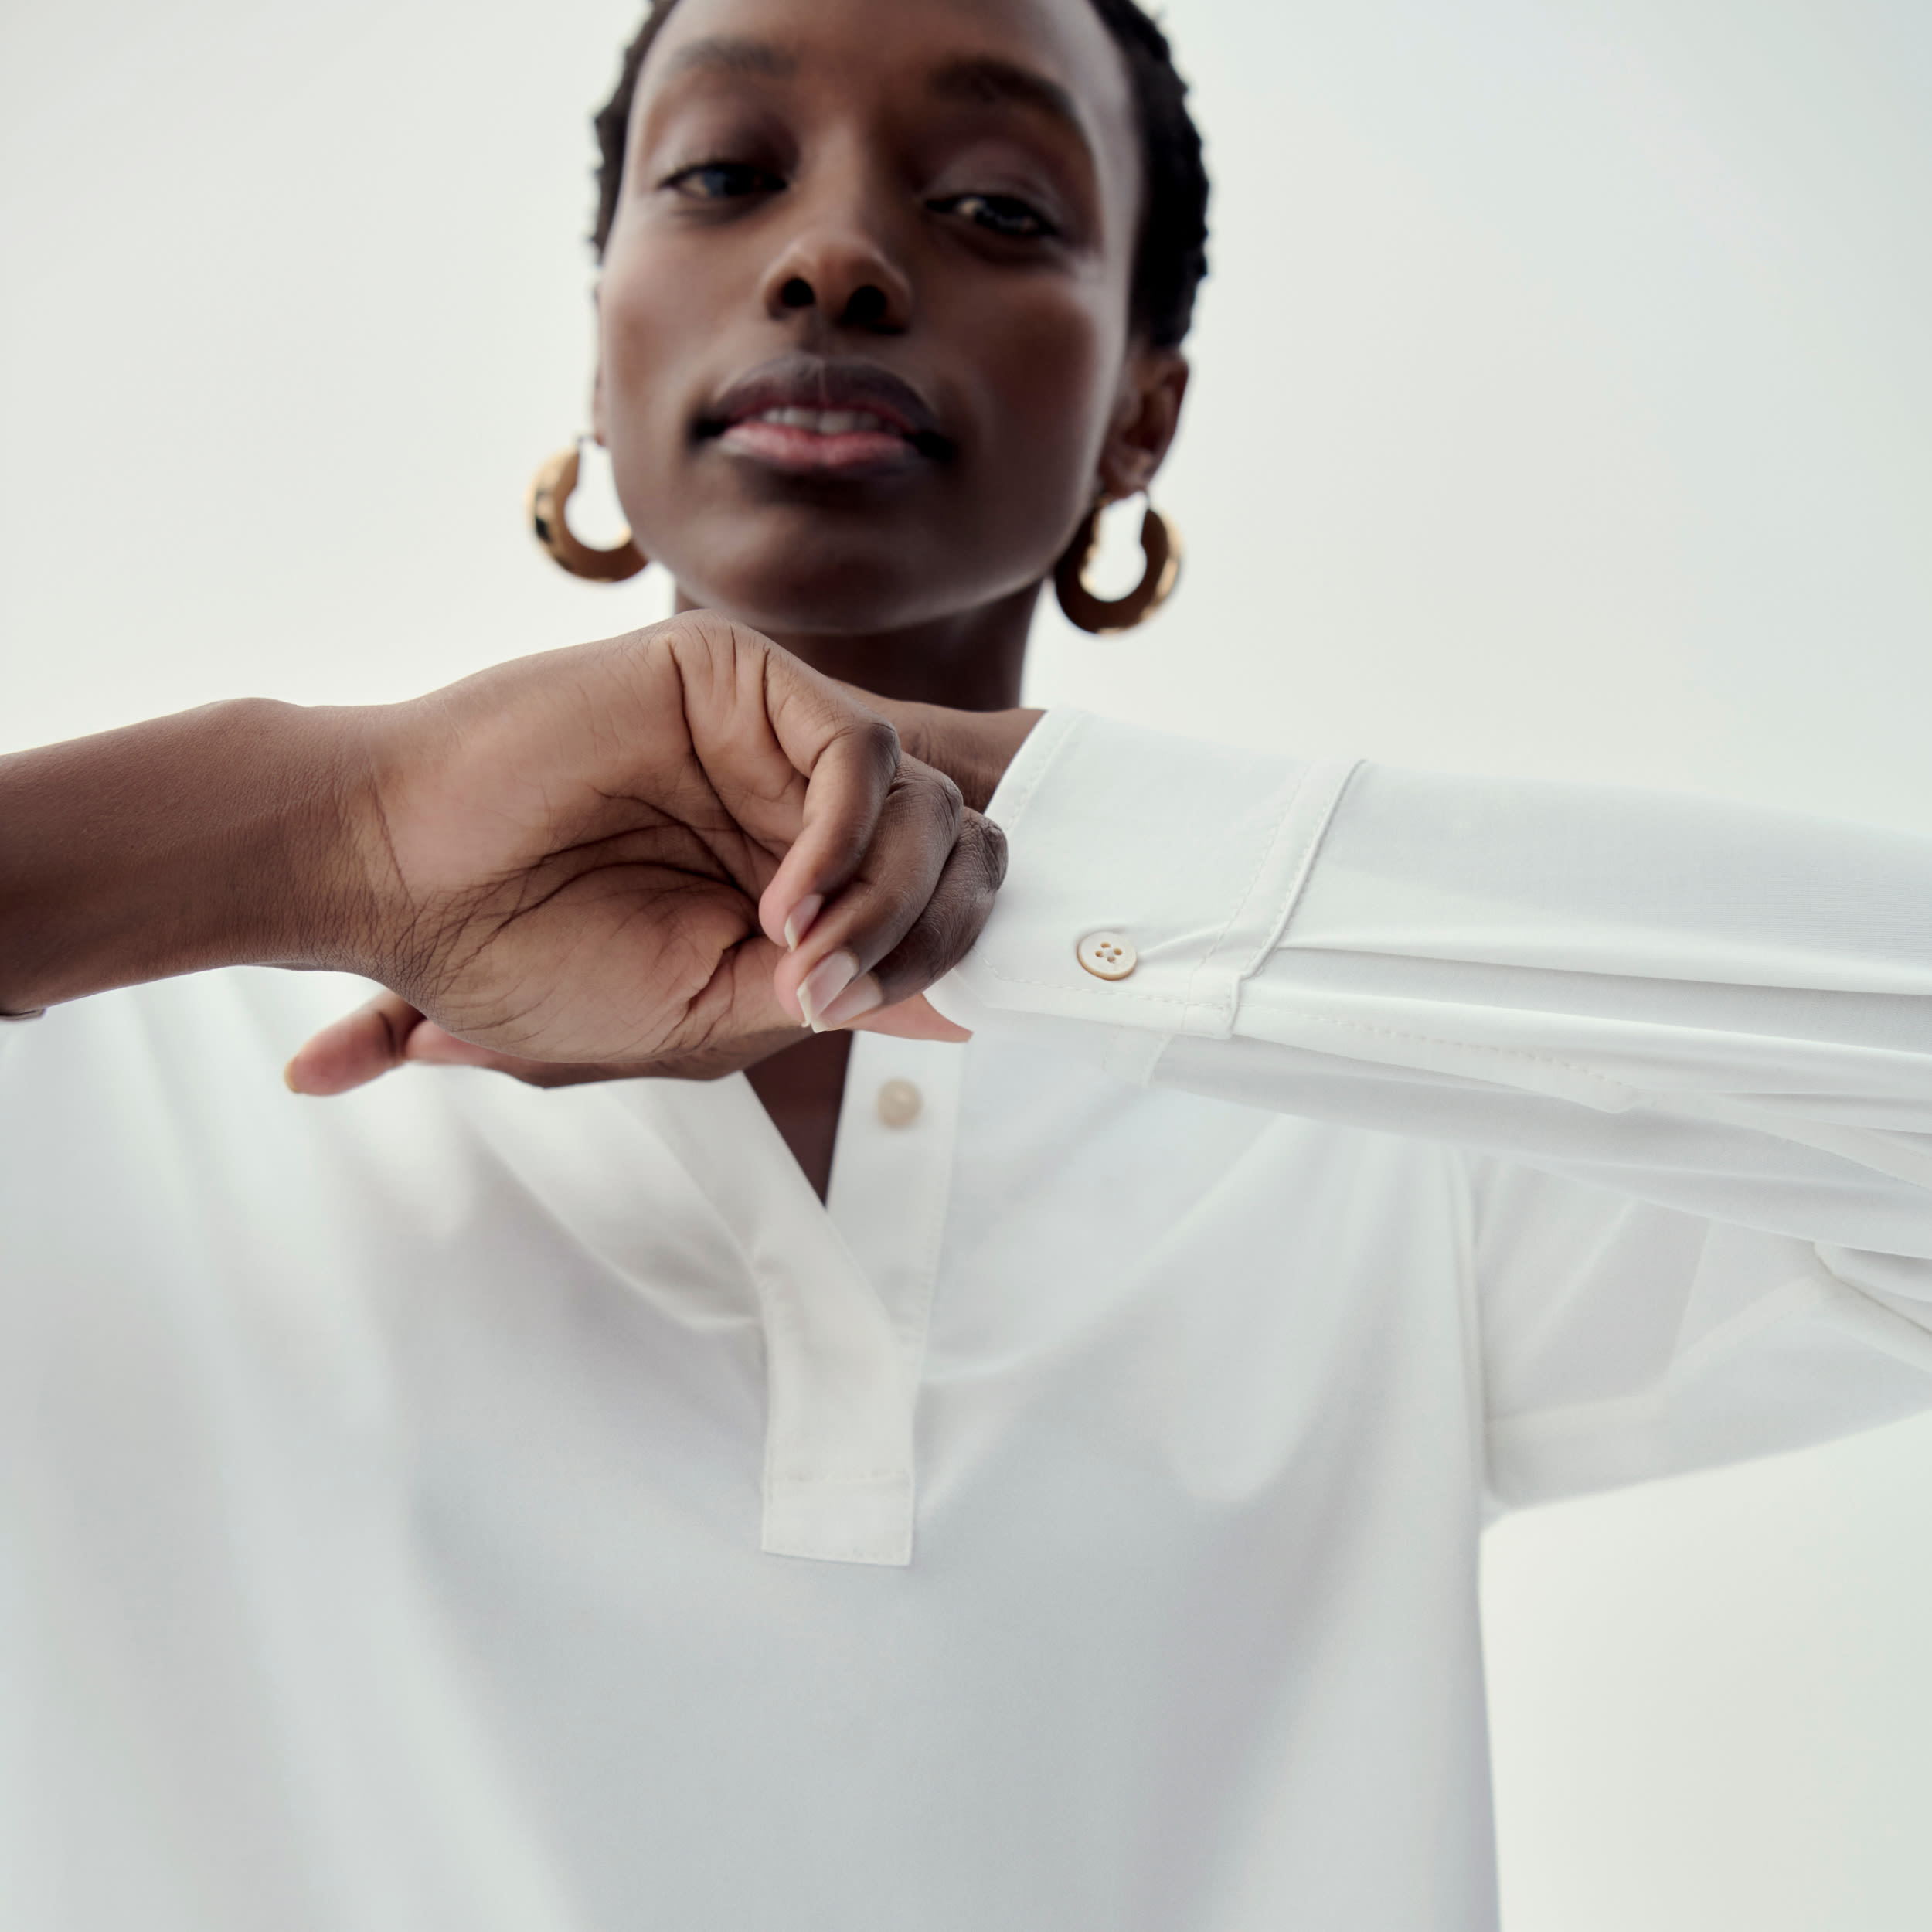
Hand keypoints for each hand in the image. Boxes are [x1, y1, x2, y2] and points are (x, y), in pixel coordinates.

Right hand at [291, 611, 1005, 1090]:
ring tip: (794, 962)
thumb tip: (970, 1008)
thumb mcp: (712, 1015)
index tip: (911, 1018)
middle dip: (930, 938)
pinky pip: (860, 753)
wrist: (403, 884)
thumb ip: (839, 994)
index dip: (957, 960)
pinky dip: (846, 843)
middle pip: (959, 850)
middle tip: (831, 997)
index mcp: (798, 884)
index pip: (942, 902)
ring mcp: (771, 741)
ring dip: (887, 904)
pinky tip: (783, 908)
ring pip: (926, 803)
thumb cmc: (533, 958)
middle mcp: (798, 808)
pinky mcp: (735, 679)